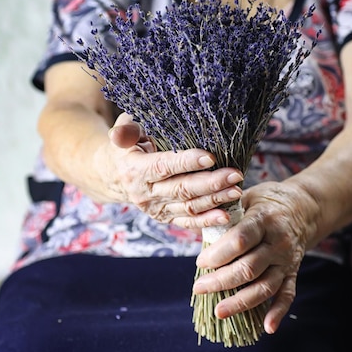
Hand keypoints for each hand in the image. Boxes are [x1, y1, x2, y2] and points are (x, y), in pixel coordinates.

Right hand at [103, 113, 244, 227]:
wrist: (115, 174)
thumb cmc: (127, 146)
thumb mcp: (123, 131)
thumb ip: (126, 129)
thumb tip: (121, 133)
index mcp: (135, 170)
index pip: (163, 167)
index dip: (187, 163)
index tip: (211, 157)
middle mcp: (145, 194)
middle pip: (181, 189)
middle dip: (211, 183)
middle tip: (235, 174)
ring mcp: (156, 209)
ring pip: (189, 207)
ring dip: (215, 200)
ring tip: (236, 190)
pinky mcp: (165, 218)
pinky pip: (188, 222)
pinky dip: (207, 221)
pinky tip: (226, 216)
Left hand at [192, 180, 319, 333]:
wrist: (305, 207)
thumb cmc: (267, 201)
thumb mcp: (247, 196)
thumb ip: (225, 212)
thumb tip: (197, 225)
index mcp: (264, 219)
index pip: (240, 240)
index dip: (218, 254)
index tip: (200, 262)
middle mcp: (277, 242)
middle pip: (249, 267)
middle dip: (221, 281)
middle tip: (198, 288)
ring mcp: (286, 260)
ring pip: (265, 286)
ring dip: (241, 302)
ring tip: (218, 311)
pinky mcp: (293, 272)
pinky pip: (288, 294)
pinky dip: (278, 312)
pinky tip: (267, 328)